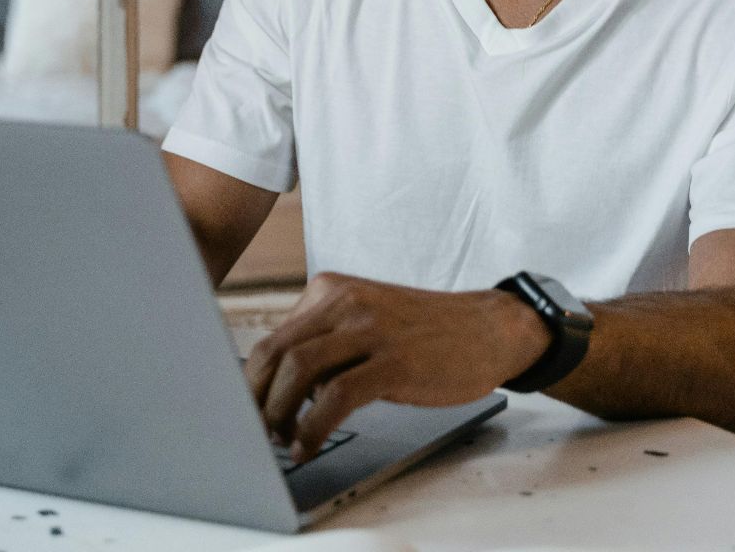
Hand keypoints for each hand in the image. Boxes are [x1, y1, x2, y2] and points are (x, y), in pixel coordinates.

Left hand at [243, 272, 552, 462]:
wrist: (489, 328)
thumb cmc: (425, 334)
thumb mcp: (366, 322)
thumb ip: (325, 343)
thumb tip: (277, 391)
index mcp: (331, 290)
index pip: (273, 338)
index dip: (252, 383)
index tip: (246, 413)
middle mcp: (345, 301)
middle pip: (275, 352)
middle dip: (255, 400)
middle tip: (253, 433)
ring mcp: (370, 329)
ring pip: (298, 370)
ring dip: (278, 414)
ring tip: (279, 441)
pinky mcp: (393, 360)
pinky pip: (335, 396)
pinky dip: (312, 427)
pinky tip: (308, 444)